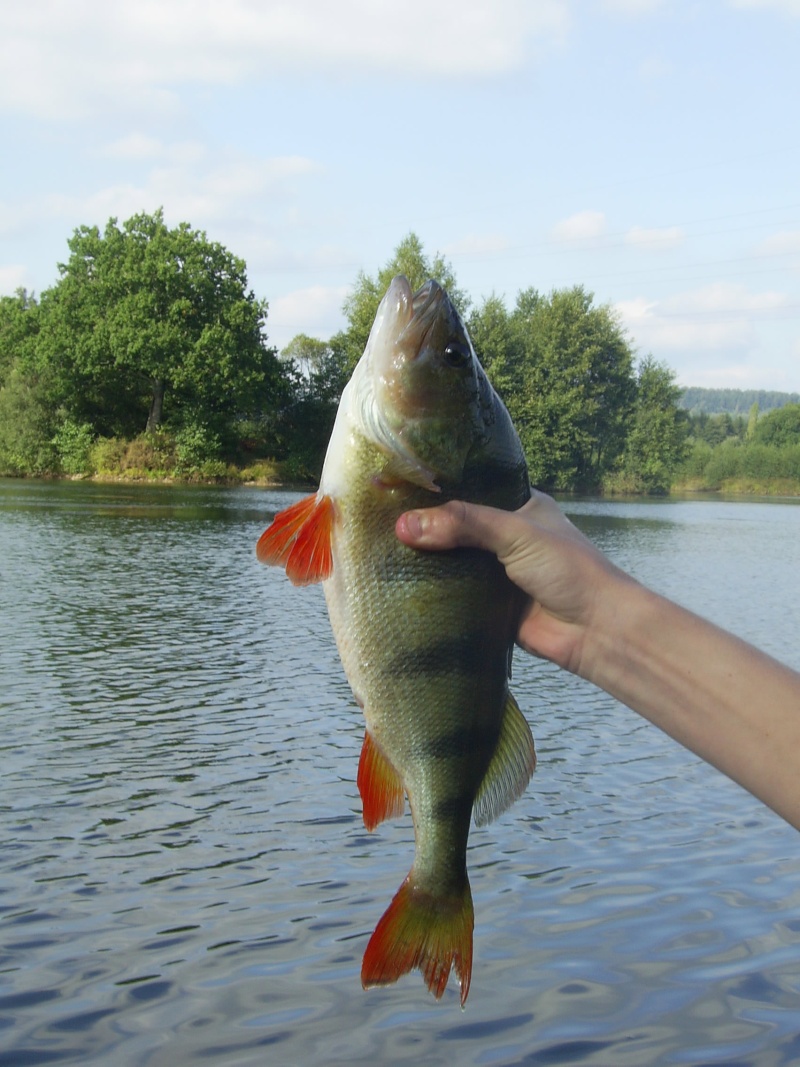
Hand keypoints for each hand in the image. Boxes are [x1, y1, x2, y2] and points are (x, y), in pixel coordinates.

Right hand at [395, 491, 632, 675]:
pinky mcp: (488, 606)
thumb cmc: (568, 570)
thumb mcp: (516, 534)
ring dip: (424, 561)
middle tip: (375, 520)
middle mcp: (505, 537)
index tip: (392, 486)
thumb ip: (464, 524)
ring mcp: (495, 573)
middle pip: (454, 527)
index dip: (434, 489)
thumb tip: (404, 526)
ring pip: (451, 562)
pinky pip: (452, 596)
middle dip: (423, 527)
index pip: (469, 489)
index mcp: (518, 506)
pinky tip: (397, 587)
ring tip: (377, 551)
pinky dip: (431, 593)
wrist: (596, 631)